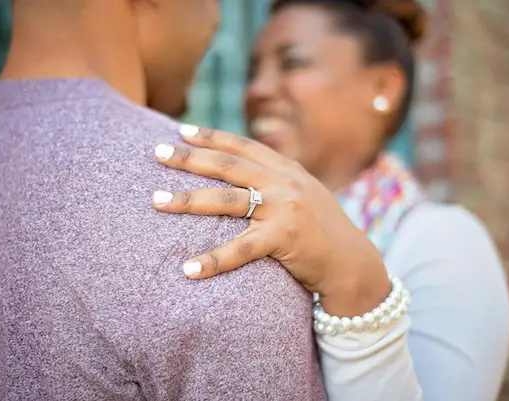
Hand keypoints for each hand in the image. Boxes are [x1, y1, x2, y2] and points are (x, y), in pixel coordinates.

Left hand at [152, 125, 389, 316]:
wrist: (352, 261)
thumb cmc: (321, 229)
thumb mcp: (303, 193)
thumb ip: (276, 180)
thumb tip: (240, 174)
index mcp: (285, 168)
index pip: (241, 146)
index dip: (210, 136)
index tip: (180, 131)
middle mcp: (283, 181)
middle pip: (226, 165)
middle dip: (188, 158)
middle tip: (157, 152)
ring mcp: (284, 207)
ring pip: (226, 200)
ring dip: (188, 200)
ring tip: (156, 201)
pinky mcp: (285, 237)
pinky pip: (241, 249)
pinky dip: (213, 260)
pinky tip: (188, 270)